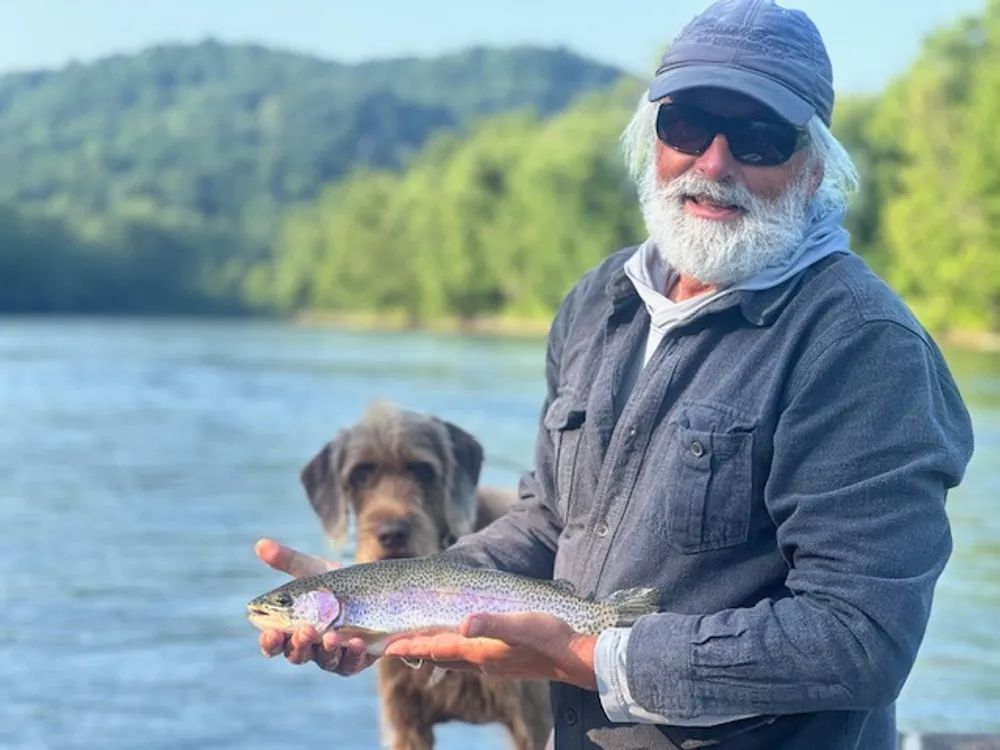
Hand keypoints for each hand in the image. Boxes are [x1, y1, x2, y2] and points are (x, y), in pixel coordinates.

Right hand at [254, 538, 374, 675]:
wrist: (375, 588)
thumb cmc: (335, 583)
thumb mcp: (312, 570)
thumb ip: (287, 560)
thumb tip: (259, 544)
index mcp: (292, 628)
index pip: (274, 642)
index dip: (269, 642)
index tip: (270, 632)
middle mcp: (310, 647)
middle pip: (297, 654)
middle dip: (299, 644)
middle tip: (306, 629)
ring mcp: (333, 655)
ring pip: (325, 661)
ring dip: (327, 650)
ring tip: (333, 636)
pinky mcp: (356, 659)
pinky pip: (352, 663)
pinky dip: (353, 655)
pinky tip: (357, 642)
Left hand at [383, 611, 597, 689]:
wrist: (578, 660)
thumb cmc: (552, 638)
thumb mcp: (523, 624)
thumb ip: (494, 623)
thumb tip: (465, 624)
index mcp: (482, 651)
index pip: (438, 647)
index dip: (413, 645)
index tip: (388, 645)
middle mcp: (483, 662)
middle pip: (441, 656)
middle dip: (417, 650)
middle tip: (393, 644)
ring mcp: (494, 665)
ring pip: (455, 659)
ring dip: (434, 652)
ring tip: (418, 645)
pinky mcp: (505, 664)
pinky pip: (470, 660)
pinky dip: (454, 653)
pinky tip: (458, 647)